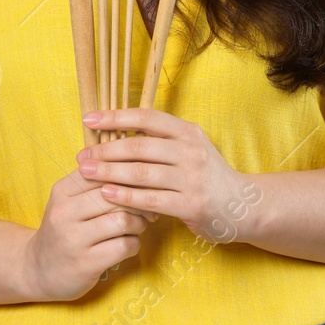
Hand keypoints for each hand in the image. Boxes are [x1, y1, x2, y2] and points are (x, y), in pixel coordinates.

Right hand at [21, 167, 156, 301]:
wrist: (38, 270)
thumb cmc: (63, 230)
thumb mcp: (68, 200)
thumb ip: (95, 183)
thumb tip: (134, 170)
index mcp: (62, 191)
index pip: (101, 171)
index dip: (127, 175)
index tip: (140, 184)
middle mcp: (64, 213)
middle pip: (115, 195)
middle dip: (138, 201)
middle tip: (146, 208)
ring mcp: (74, 239)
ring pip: (123, 221)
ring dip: (139, 224)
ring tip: (137, 226)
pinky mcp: (86, 263)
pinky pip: (124, 246)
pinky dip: (134, 244)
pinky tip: (128, 245)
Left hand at [78, 107, 261, 244]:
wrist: (243, 206)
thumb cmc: (207, 177)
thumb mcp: (189, 149)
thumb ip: (160, 141)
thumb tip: (116, 134)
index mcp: (187, 132)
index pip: (147, 118)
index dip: (116, 117)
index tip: (89, 119)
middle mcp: (190, 151)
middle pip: (140, 147)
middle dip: (106, 150)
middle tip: (82, 155)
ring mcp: (192, 178)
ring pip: (142, 173)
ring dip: (110, 172)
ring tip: (87, 173)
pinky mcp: (191, 205)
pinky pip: (151, 199)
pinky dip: (126, 196)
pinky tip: (106, 194)